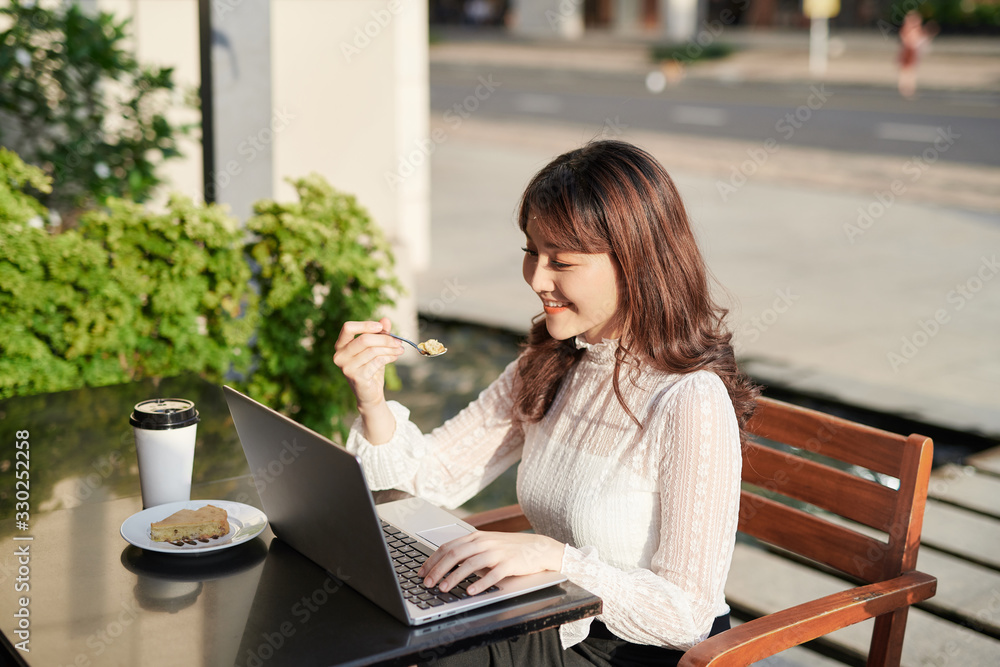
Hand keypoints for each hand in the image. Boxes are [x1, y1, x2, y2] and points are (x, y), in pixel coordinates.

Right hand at [333, 318, 403, 408]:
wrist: (370, 394)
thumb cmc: (370, 368)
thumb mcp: (375, 348)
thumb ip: (379, 334)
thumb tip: (385, 320)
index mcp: (340, 346)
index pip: (347, 328)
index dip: (365, 325)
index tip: (381, 326)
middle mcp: (339, 356)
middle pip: (364, 339)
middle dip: (385, 339)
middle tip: (398, 341)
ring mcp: (346, 367)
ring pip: (373, 351)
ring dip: (390, 349)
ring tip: (400, 349)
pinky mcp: (357, 377)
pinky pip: (377, 362)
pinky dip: (389, 358)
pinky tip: (395, 358)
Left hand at [418, 531, 564, 595]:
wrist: (538, 547)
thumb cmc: (510, 549)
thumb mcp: (487, 546)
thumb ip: (468, 552)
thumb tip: (445, 566)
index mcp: (476, 537)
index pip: (448, 546)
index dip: (433, 559)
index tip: (422, 572)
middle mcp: (484, 542)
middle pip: (455, 554)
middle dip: (438, 569)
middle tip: (427, 583)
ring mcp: (497, 552)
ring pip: (470, 563)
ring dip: (454, 577)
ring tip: (443, 588)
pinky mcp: (510, 563)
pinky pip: (492, 574)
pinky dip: (480, 583)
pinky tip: (470, 591)